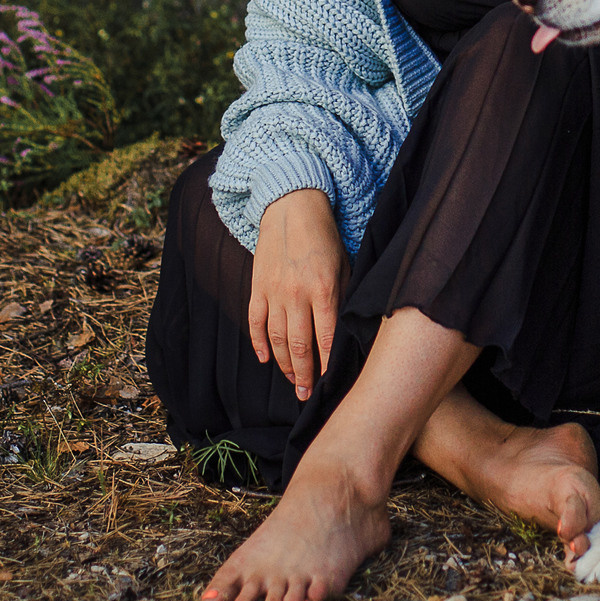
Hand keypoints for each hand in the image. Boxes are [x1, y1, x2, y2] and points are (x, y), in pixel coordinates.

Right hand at [249, 188, 347, 399]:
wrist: (292, 206)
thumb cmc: (325, 237)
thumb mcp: (345, 265)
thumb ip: (343, 298)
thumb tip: (344, 332)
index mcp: (324, 289)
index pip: (326, 338)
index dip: (328, 365)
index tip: (331, 384)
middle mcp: (297, 293)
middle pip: (298, 345)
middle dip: (304, 374)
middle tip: (308, 394)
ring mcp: (273, 291)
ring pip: (276, 339)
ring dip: (284, 364)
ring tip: (293, 381)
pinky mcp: (257, 286)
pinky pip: (255, 322)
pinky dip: (259, 343)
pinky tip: (265, 358)